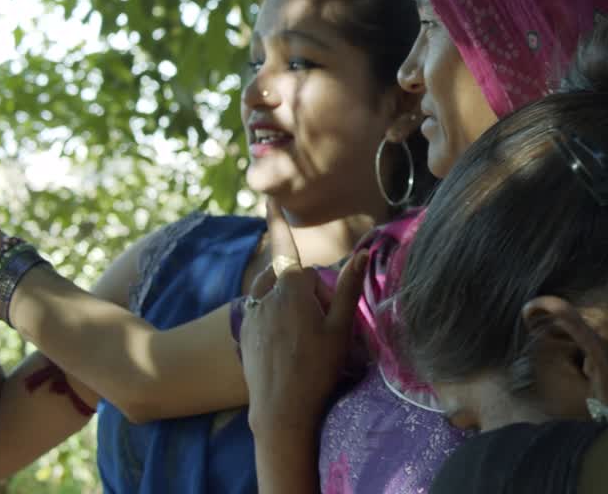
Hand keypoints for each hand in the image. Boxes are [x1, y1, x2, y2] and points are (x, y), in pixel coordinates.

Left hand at [239, 200, 368, 437]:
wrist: (280, 410)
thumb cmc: (317, 368)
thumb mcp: (340, 328)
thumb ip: (348, 289)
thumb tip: (362, 253)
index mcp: (291, 289)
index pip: (284, 247)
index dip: (277, 221)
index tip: (268, 197)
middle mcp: (265, 296)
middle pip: (285, 275)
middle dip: (303, 285)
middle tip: (323, 318)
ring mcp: (251, 315)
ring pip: (269, 291)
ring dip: (284, 296)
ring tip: (304, 326)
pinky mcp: (245, 333)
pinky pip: (259, 310)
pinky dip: (272, 313)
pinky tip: (287, 340)